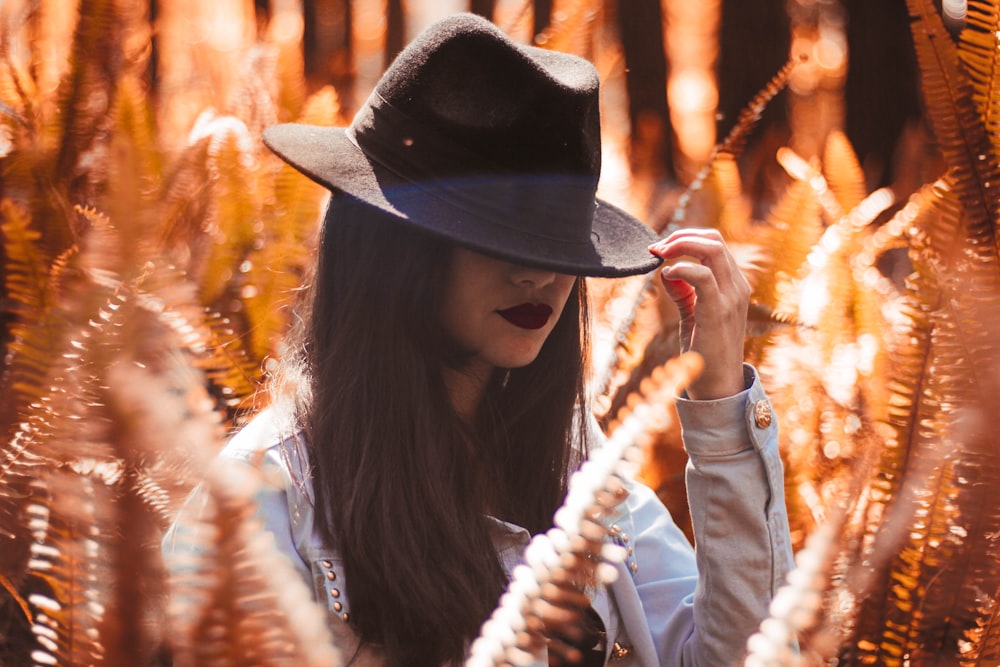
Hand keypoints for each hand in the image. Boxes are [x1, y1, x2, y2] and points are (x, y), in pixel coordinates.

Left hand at [648, 229, 748, 399]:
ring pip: (712, 249)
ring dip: (680, 246)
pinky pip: (702, 276)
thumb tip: (666, 272)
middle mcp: (737, 286)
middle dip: (680, 237)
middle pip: (713, 239)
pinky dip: (682, 268)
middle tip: (656, 249)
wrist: (718, 385)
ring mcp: (731, 297)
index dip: (686, 238)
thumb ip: (682, 293)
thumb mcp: (692, 315)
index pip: (714, 243)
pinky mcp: (718, 311)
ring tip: (659, 256)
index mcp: (733, 285)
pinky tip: (667, 276)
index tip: (660, 249)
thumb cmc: (706, 352)